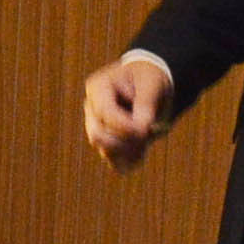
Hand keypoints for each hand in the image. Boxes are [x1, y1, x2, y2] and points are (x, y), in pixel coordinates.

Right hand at [82, 51, 175, 168]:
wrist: (149, 86)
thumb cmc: (149, 80)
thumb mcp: (152, 85)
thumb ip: (146, 104)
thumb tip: (140, 130)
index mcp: (98, 87)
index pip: (104, 113)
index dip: (125, 126)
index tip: (147, 128)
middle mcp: (92, 109)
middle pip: (97, 136)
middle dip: (125, 140)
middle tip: (149, 133)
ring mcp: (96, 128)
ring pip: (106, 152)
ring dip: (131, 150)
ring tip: (149, 136)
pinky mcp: (107, 144)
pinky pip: (115, 163)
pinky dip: (131, 161)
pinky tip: (144, 148)